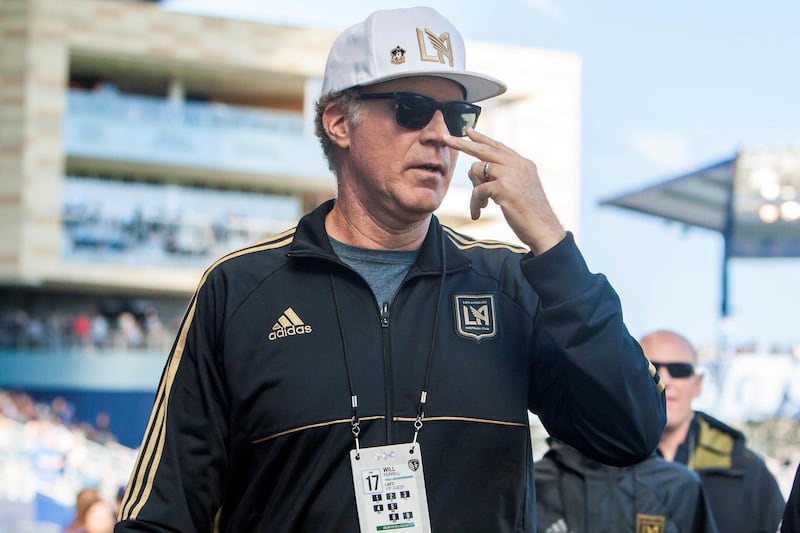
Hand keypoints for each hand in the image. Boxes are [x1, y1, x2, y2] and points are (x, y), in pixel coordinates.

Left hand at [444, 128, 565, 253]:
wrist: (544, 229)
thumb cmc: (531, 215)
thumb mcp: (520, 189)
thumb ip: (505, 177)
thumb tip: (481, 171)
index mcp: (523, 163)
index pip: (498, 146)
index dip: (481, 139)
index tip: (467, 132)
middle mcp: (518, 164)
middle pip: (484, 149)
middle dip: (462, 144)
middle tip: (445, 138)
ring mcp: (511, 173)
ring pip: (477, 170)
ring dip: (474, 189)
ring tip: (481, 205)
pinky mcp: (503, 186)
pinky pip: (477, 190)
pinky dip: (474, 203)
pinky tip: (478, 214)